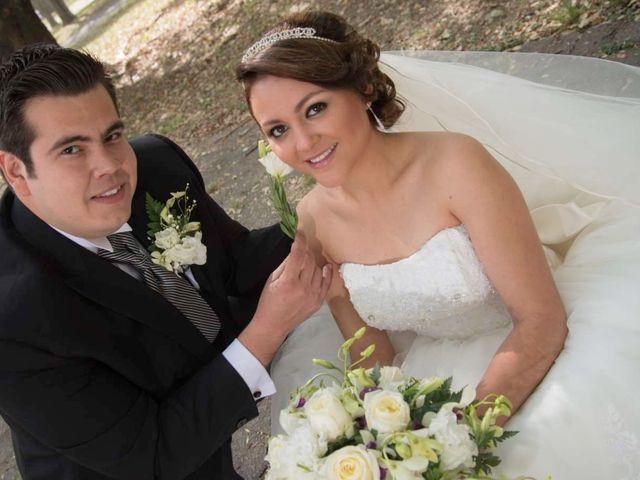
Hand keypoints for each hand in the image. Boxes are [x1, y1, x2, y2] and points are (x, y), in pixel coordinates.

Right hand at [238, 233, 331, 364]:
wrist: (273, 325)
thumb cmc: (268, 301)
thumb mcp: (272, 279)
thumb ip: (285, 264)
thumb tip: (296, 250)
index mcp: (288, 281)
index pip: (298, 255)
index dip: (300, 241)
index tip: (300, 232)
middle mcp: (303, 288)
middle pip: (309, 261)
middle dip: (305, 251)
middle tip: (301, 249)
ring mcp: (313, 296)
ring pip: (317, 270)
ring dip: (312, 262)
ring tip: (306, 261)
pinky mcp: (318, 302)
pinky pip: (326, 284)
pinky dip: (327, 274)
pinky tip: (326, 267)